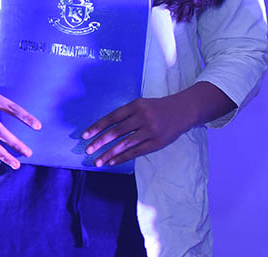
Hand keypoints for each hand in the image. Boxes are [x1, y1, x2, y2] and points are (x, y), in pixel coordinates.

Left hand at [81, 81, 235, 167]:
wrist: (183, 111)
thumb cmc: (158, 108)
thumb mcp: (142, 105)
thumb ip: (126, 115)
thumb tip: (104, 130)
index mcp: (136, 105)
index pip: (112, 117)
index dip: (97, 126)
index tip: (85, 135)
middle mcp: (143, 117)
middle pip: (116, 131)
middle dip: (100, 141)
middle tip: (88, 150)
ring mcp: (150, 130)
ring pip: (125, 144)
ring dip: (109, 153)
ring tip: (97, 161)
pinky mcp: (157, 142)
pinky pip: (136, 152)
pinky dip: (122, 158)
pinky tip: (112, 162)